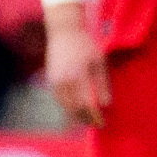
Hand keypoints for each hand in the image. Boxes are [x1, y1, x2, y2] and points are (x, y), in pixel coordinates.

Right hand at [44, 8, 108, 124]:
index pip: (87, 104)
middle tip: (96, 124)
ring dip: (75, 116)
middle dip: (85, 119)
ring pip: (64, 107)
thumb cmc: (85, 44)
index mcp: (78, 76)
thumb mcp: (99, 61)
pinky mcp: (50, 80)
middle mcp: (63, 81)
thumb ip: (102, 83)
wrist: (64, 32)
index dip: (94, 116)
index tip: (102, 123)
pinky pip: (59, 100)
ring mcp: (55, 81)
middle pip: (73, 109)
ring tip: (87, 120)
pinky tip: (76, 110)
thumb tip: (105, 105)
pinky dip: (67, 108)